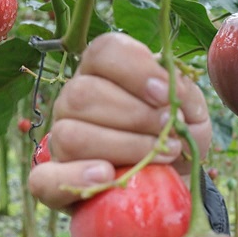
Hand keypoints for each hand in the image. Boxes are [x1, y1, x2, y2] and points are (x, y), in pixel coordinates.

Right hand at [29, 32, 211, 211]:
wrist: (174, 185)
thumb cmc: (177, 139)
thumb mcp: (193, 114)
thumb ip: (184, 94)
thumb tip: (168, 90)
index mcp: (105, 73)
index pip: (103, 52)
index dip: (135, 70)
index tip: (166, 94)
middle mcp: (74, 101)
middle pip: (84, 93)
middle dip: (136, 116)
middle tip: (171, 132)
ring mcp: (60, 140)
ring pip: (71, 134)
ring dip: (124, 147)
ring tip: (162, 156)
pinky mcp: (53, 182)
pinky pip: (44, 179)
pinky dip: (76, 177)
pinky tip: (108, 176)